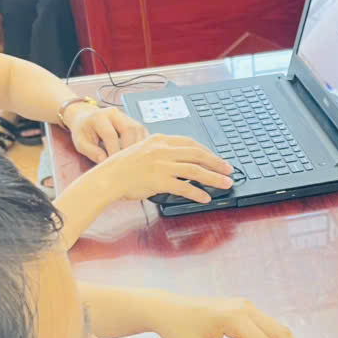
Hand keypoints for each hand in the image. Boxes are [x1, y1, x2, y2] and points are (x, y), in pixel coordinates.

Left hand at [60, 103, 148, 162]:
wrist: (85, 118)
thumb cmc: (83, 131)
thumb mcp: (80, 142)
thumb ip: (91, 151)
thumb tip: (105, 161)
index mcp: (99, 117)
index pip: (110, 134)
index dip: (114, 151)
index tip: (114, 164)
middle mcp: (114, 113)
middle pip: (129, 129)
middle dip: (130, 148)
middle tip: (128, 164)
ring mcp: (125, 116)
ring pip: (138, 129)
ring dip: (139, 146)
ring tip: (135, 161)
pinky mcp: (132, 121)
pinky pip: (142, 131)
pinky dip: (143, 143)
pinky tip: (139, 154)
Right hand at [86, 133, 232, 202]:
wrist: (108, 177)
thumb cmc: (123, 167)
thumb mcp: (142, 150)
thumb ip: (161, 152)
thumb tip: (178, 160)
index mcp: (160, 140)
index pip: (190, 143)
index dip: (207, 151)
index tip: (216, 158)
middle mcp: (163, 150)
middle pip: (198, 154)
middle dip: (216, 162)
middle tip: (228, 170)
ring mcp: (162, 165)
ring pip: (196, 170)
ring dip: (214, 178)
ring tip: (225, 184)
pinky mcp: (160, 181)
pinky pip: (184, 186)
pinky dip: (197, 193)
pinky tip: (205, 197)